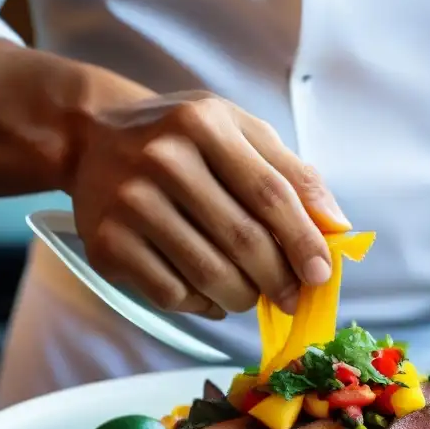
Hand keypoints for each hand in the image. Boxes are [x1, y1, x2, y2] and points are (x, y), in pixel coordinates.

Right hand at [68, 91, 349, 318]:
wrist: (91, 138)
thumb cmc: (182, 138)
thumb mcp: (238, 132)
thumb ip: (291, 173)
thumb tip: (338, 228)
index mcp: (205, 124)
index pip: (271, 194)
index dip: (303, 240)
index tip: (322, 274)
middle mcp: (163, 159)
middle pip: (243, 239)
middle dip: (278, 278)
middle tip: (291, 297)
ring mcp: (130, 203)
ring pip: (209, 274)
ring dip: (242, 296)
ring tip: (249, 291)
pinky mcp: (106, 244)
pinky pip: (172, 293)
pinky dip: (201, 304)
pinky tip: (208, 293)